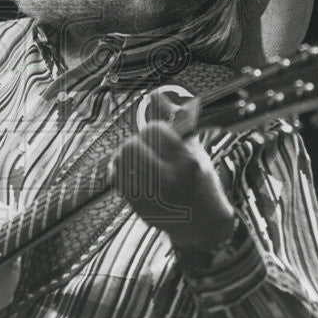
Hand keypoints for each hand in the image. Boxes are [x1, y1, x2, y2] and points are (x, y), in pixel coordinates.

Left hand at [112, 93, 235, 253]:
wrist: (201, 223)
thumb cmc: (200, 180)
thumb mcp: (194, 148)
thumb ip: (174, 121)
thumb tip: (155, 94)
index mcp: (186, 163)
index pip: (154, 130)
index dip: (156, 130)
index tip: (164, 137)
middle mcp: (168, 180)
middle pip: (131, 145)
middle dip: (139, 142)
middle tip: (150, 149)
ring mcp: (151, 196)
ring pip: (120, 159)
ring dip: (128, 155)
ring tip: (143, 160)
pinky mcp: (138, 206)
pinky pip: (116, 176)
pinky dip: (122, 169)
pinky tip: (135, 172)